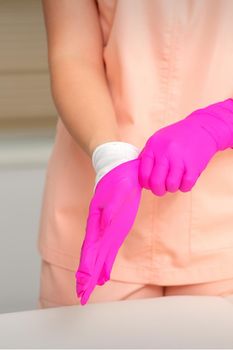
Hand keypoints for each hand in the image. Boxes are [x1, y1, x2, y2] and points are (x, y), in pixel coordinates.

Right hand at [75, 158, 141, 304]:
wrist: (121, 165)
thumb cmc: (118, 177)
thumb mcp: (117, 191)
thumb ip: (109, 207)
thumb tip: (102, 224)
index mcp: (98, 220)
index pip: (90, 249)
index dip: (86, 267)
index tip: (83, 284)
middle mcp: (100, 227)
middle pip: (91, 256)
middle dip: (87, 276)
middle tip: (82, 296)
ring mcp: (108, 227)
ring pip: (99, 254)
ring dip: (94, 272)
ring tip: (90, 289)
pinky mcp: (117, 225)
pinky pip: (109, 247)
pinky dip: (105, 262)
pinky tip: (104, 273)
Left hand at [138, 98, 232, 195]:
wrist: (202, 129)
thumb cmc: (177, 136)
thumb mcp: (157, 140)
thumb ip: (147, 156)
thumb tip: (139, 175)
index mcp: (153, 147)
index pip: (143, 174)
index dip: (146, 184)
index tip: (150, 183)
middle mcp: (165, 153)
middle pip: (156, 183)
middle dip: (158, 190)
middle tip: (161, 187)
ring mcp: (180, 160)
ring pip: (171, 186)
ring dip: (172, 188)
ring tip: (174, 181)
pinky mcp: (194, 166)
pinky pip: (185, 186)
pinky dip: (184, 187)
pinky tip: (184, 179)